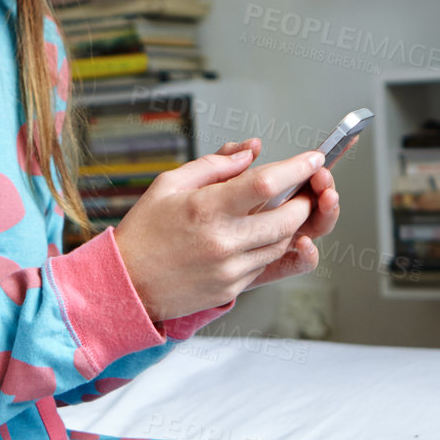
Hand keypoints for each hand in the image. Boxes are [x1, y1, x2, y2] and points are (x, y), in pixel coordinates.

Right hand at [113, 138, 337, 321]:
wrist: (126, 284)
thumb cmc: (145, 230)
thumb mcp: (170, 184)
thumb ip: (216, 164)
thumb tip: (252, 152)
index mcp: (206, 208)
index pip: (266, 183)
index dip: (297, 168)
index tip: (313, 158)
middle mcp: (222, 241)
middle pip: (289, 218)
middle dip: (305, 200)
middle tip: (305, 188)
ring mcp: (230, 269)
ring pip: (283, 243)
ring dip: (292, 224)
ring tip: (283, 208)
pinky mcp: (232, 288)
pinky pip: (267, 263)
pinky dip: (271, 245)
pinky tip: (260, 233)